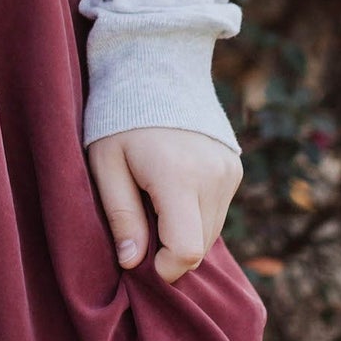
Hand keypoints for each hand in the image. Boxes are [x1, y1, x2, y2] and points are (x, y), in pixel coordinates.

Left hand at [84, 125, 242, 283]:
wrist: (155, 72)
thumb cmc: (119, 120)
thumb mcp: (106, 165)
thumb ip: (121, 215)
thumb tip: (132, 264)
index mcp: (177, 177)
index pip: (186, 249)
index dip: (165, 268)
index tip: (142, 260)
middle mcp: (212, 177)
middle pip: (199, 245)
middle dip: (170, 250)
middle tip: (141, 225)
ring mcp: (228, 172)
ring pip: (211, 231)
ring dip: (184, 232)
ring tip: (155, 202)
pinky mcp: (235, 169)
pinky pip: (218, 211)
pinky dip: (196, 213)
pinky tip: (173, 189)